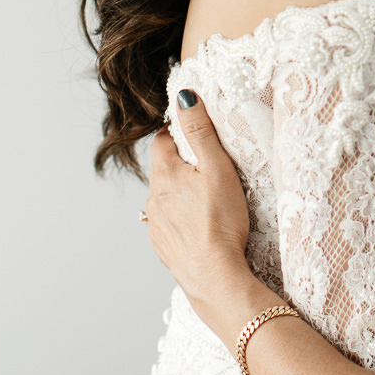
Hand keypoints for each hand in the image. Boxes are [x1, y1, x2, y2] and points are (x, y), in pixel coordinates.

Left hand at [146, 90, 254, 310]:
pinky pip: (167, 224)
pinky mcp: (163, 247)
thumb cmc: (221, 221)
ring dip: (179, 193)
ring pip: (163, 198)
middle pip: (162, 170)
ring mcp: (156, 225)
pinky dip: (180, 219)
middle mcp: (154, 199)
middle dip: (180, 164)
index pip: (162, 141)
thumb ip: (200, 131)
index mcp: (166, 175)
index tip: (192, 134)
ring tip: (205, 198)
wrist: (214, 276)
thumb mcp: (218, 168)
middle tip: (205, 165)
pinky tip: (199, 225)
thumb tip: (185, 97)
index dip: (176, 134)